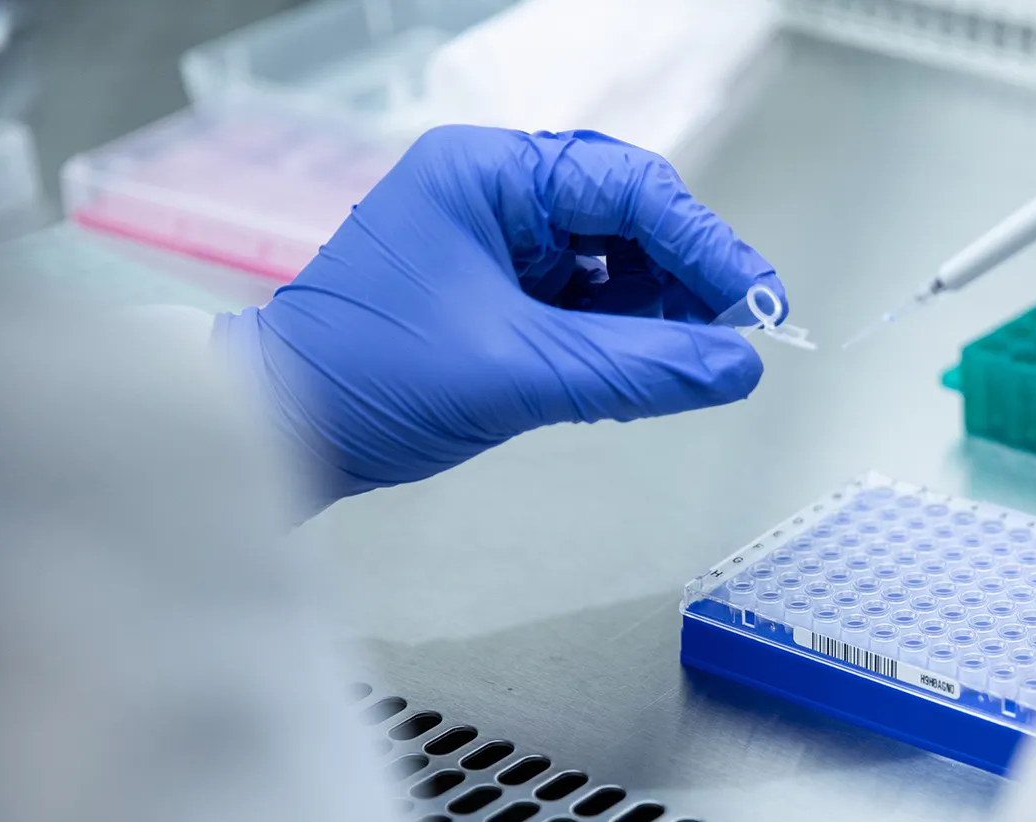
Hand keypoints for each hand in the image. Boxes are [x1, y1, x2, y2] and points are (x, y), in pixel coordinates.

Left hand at [214, 126, 782, 514]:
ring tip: (684, 364)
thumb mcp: (521, 373)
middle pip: (628, 220)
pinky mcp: (499, 293)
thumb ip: (640, 368)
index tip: (757, 300)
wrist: (278, 432)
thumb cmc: (366, 380)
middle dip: (684, 279)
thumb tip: (738, 367)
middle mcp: (496, 194)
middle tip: (732, 336)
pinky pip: (586, 303)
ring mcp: (497, 243)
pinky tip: (643, 373)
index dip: (706, 244)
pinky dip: (621, 338)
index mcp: (488, 174)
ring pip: (612, 265)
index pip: (629, 188)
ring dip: (656, 314)